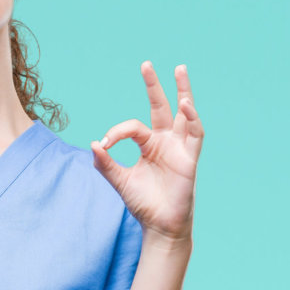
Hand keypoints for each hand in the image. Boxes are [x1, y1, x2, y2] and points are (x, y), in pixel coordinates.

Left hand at [89, 61, 203, 241]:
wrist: (159, 226)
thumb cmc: (143, 203)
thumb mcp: (119, 181)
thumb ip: (105, 164)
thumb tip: (94, 144)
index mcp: (148, 145)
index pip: (133, 126)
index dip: (117, 131)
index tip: (105, 144)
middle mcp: (165, 142)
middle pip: (161, 107)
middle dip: (154, 85)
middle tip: (146, 64)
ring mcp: (179, 148)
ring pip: (184, 114)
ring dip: (183, 92)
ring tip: (180, 69)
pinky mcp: (190, 158)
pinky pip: (195, 134)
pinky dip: (193, 119)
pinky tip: (186, 104)